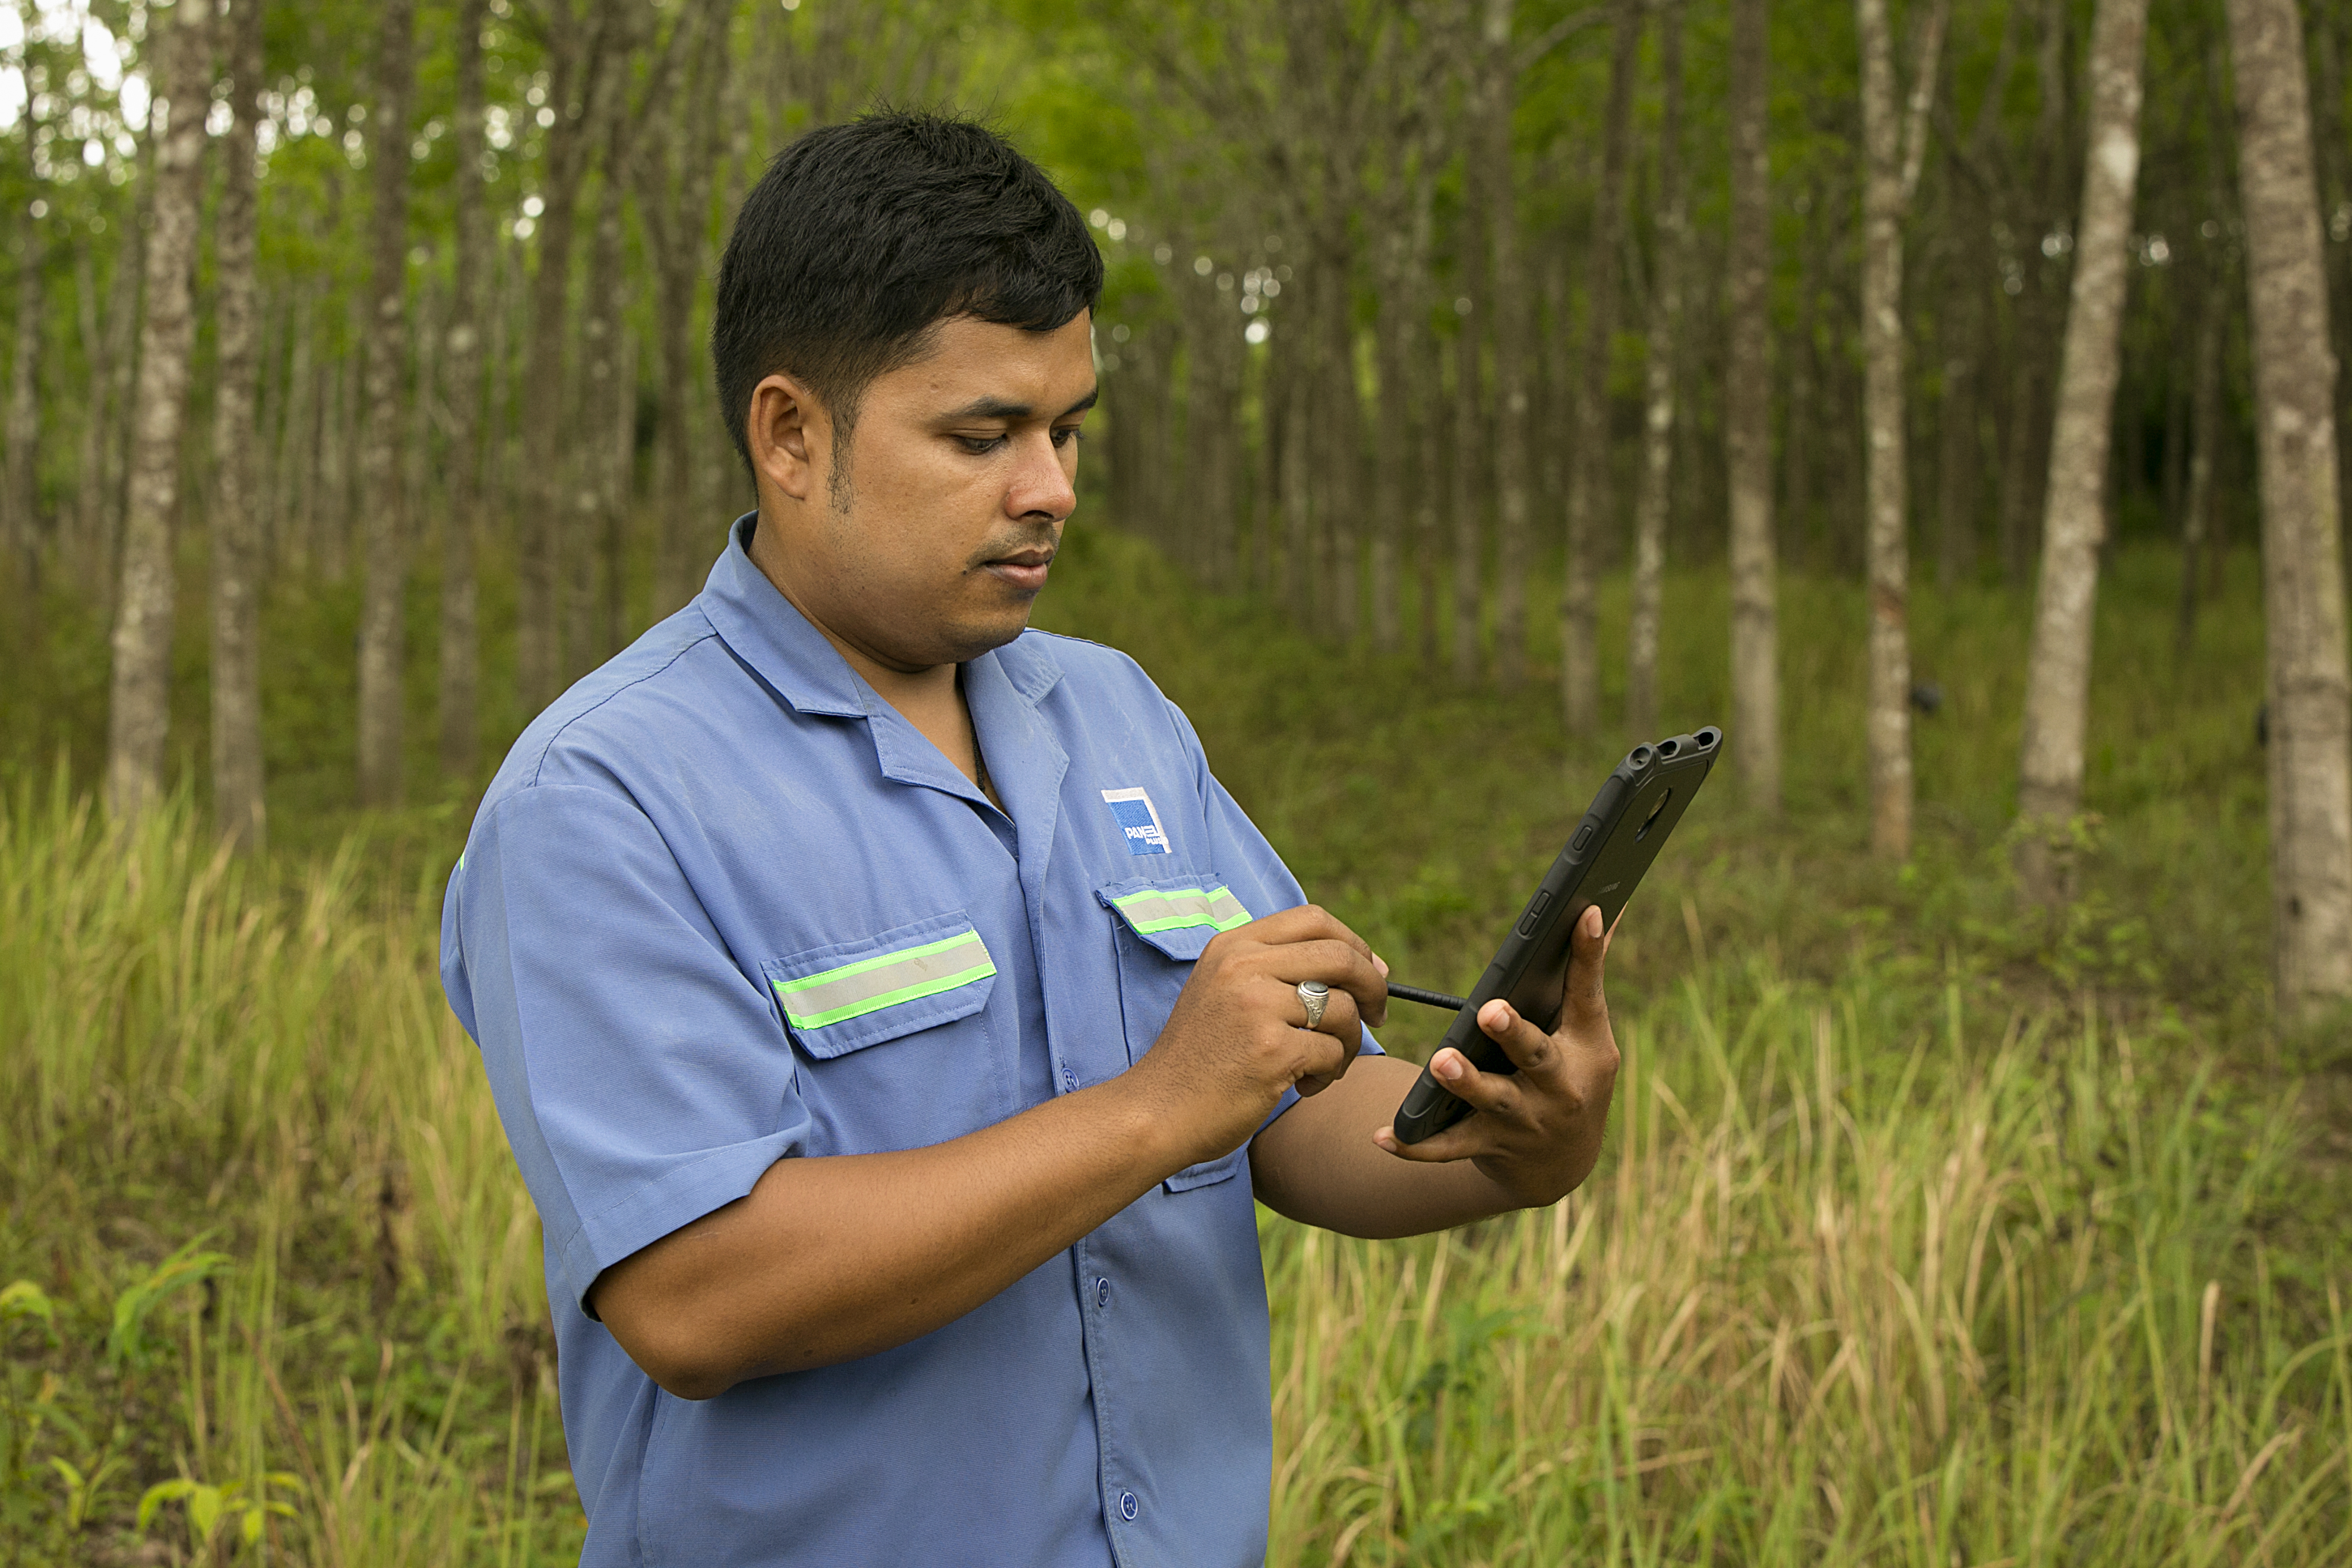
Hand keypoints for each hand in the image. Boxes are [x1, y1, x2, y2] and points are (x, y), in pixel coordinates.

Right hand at [1128, 905, 1390, 1171]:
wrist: (1157, 1111)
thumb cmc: (1201, 1059)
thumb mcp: (1225, 992)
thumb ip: (1279, 970)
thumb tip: (1370, 964)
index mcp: (1232, 946)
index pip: (1313, 919)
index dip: (1354, 943)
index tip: (1371, 973)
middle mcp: (1243, 967)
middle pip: (1340, 956)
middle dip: (1372, 987)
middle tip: (1377, 1017)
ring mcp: (1256, 1006)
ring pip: (1343, 1009)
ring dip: (1349, 1043)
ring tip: (1323, 1065)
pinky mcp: (1271, 1050)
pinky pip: (1333, 1052)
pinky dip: (1330, 1073)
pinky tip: (1304, 1085)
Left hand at [1370, 904, 1620, 1206]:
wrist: (1563, 1166)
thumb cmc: (1572, 1074)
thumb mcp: (1588, 1033)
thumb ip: (1586, 973)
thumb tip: (1602, 905)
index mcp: (1586, 1048)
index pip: (1587, 993)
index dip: (1589, 954)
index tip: (1585, 911)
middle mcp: (1559, 1087)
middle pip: (1536, 1055)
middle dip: (1514, 1034)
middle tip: (1490, 1010)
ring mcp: (1524, 1120)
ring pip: (1492, 1100)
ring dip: (1466, 1082)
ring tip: (1441, 1062)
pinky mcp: (1488, 1145)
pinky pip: (1449, 1146)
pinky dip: (1416, 1144)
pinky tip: (1383, 1136)